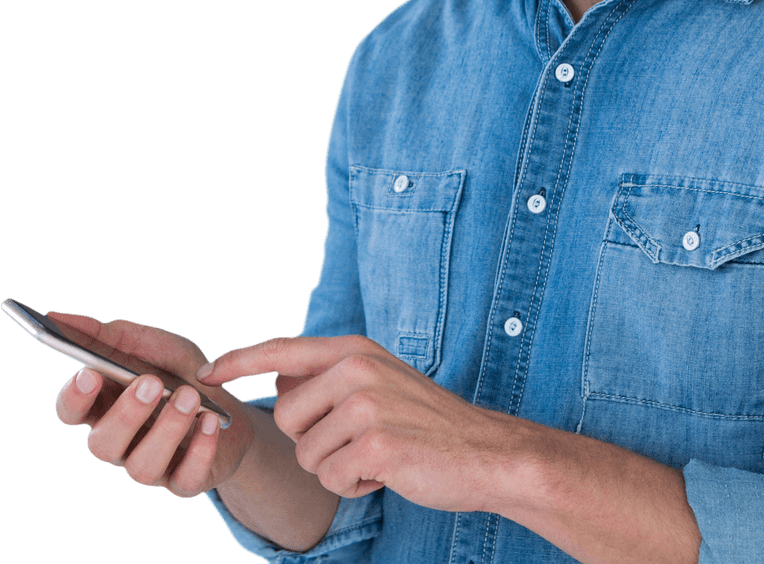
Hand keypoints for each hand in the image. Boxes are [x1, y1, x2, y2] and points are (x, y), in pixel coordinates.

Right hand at [53, 312, 254, 497]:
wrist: (232, 411)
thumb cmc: (182, 375)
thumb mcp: (154, 346)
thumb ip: (111, 334)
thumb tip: (60, 316)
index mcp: (106, 408)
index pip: (72, 411)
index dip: (76, 397)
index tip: (90, 372)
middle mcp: (122, 443)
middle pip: (103, 442)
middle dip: (126, 413)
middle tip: (150, 382)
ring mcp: (152, 466)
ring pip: (142, 465)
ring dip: (167, 428)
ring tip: (190, 396)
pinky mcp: (185, 482)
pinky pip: (187, 476)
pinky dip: (200, 449)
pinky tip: (211, 422)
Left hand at [197, 334, 519, 512]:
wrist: (485, 451)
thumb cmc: (428, 422)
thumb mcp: (380, 381)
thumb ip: (331, 376)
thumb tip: (279, 379)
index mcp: (356, 349)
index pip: (283, 349)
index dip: (239, 360)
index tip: (206, 372)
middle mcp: (358, 368)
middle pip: (285, 416)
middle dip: (312, 441)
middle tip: (358, 440)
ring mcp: (366, 405)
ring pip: (306, 454)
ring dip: (336, 468)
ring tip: (378, 455)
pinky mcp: (375, 444)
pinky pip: (331, 480)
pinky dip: (355, 487)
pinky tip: (388, 472)